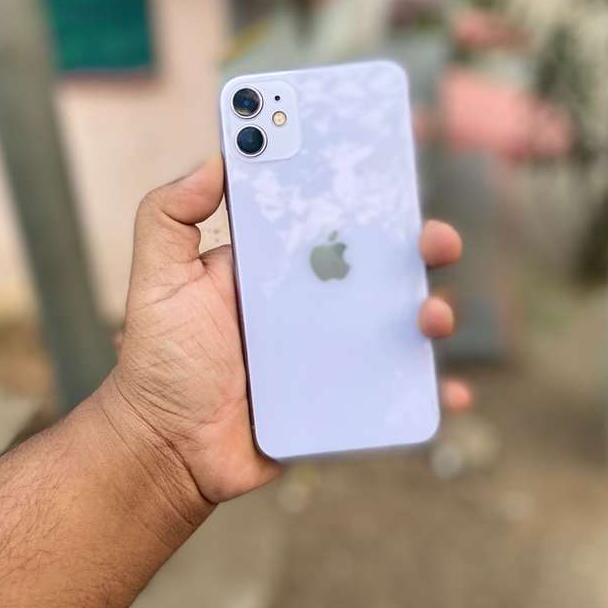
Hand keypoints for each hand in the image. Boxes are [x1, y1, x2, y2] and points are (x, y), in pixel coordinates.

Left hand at [100, 159, 468, 517]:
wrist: (169, 449)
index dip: (365, 192)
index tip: (394, 165)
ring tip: (430, 317)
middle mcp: (316, 304)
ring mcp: (336, 352)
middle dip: (421, 246)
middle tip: (433, 239)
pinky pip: (399, 392)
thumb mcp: (156, 281)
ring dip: (434, 312)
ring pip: (401, 325)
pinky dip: (433, 392)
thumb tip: (215, 158)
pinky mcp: (345, 401)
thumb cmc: (160, 363)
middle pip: (383, 266)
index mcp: (278, 268)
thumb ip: (168, 216)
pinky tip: (451, 394)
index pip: (330, 218)